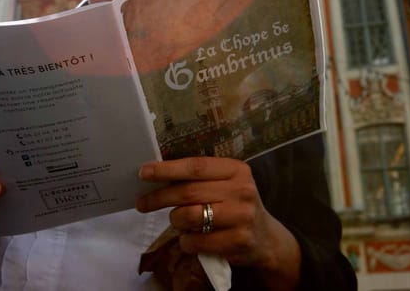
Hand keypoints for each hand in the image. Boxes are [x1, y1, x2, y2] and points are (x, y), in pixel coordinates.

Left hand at [136, 157, 300, 288]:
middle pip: (189, 192)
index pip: (196, 166)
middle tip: (142, 202)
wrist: (267, 238)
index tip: (144, 172)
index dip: (167, 169)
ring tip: (176, 221)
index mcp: (237, 169)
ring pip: (190, 216)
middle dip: (159, 197)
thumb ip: (200, 178)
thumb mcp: (226, 184)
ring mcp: (242, 217)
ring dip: (175, 220)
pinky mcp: (239, 241)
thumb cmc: (235, 205)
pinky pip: (197, 241)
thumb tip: (156, 175)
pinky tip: (190, 239)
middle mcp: (242, 190)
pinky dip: (186, 241)